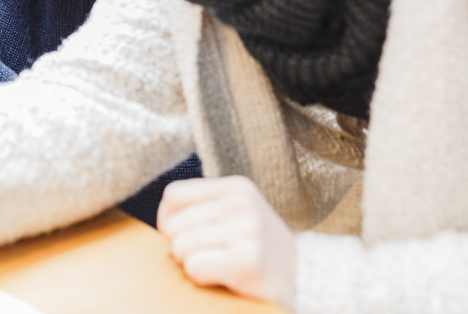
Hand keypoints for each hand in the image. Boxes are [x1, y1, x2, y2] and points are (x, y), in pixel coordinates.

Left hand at [157, 176, 296, 310]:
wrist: (305, 282)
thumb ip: (204, 206)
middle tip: (212, 256)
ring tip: (222, 265)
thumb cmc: (258, 251)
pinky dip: (203, 278)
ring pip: (179, 247)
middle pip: (171, 225)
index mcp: (237, 187)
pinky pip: (194, 267)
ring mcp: (247, 230)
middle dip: (182, 247)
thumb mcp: (237, 215)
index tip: (190, 236)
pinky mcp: (247, 261)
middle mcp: (242, 203)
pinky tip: (227, 277)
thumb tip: (162, 215)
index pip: (172, 195)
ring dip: (193, 264)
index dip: (170, 220)